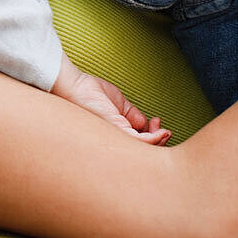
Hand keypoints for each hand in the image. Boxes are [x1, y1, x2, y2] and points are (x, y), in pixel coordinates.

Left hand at [52, 55, 170, 143]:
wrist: (74, 85)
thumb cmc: (91, 93)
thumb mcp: (119, 105)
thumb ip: (133, 115)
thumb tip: (146, 123)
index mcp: (115, 133)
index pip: (137, 143)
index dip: (153, 136)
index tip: (158, 123)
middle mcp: (113, 139)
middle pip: (141, 152)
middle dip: (159, 142)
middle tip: (163, 130)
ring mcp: (114, 137)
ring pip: (143, 150)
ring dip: (159, 141)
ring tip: (162, 130)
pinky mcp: (114, 130)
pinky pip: (139, 142)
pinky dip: (154, 139)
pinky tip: (160, 132)